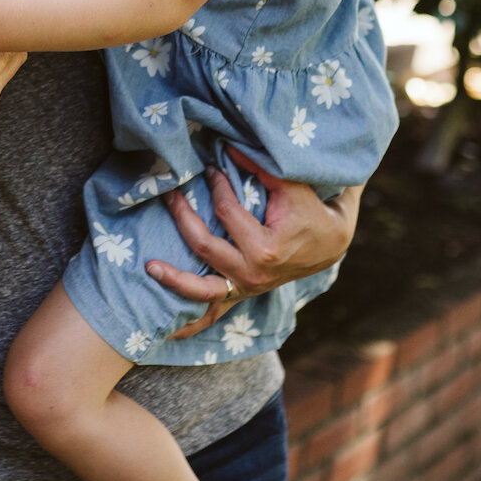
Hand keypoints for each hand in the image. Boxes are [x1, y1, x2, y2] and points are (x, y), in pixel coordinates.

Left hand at [145, 148, 359, 338]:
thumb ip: (259, 167)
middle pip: (204, 246)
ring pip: (202, 290)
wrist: (331, 244)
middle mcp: (252, 273)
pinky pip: (212, 313)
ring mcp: (245, 287)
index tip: (209, 168)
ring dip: (174, 280)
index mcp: (265, 248)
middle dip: (182, 217)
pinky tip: (167, 332)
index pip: (227, 212)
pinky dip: (190, 324)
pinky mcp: (241, 293)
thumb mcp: (291, 186)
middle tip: (167, 194)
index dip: (217, 186)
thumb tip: (225, 147)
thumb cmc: (311, 211)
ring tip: (149, 267)